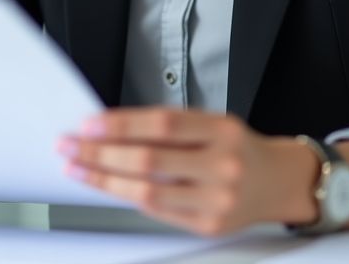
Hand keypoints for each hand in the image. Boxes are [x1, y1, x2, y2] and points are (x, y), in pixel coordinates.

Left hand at [56, 107, 318, 235]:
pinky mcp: (208, 227)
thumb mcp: (212, 121)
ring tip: (78, 168)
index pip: (162, 124)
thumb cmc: (237, 146)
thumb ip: (169, 126)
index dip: (122, 124)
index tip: (88, 124)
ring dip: (105, 179)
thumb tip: (112, 128)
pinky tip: (107, 185)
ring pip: (148, 192)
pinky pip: (158, 211)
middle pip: (150, 160)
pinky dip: (127, 196)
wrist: (278, 181)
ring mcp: (216, 200)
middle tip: (70, 146)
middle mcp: (221, 165)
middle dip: (102, 153)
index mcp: (222, 130)